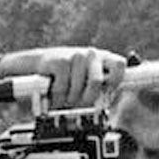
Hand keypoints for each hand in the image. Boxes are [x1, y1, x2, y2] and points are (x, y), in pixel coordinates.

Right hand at [0, 46, 127, 110]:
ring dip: (68, 99)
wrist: (39, 66)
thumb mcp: (85, 81)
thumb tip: (106, 103)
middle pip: (96, 81)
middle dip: (86, 98)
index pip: (119, 65)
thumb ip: (98, 88)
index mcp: (102, 58)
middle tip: (78, 104)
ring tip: (63, 99)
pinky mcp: (59, 61)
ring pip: (77, 87)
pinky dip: (57, 97)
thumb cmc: (65, 78)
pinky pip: (62, 87)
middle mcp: (91, 54)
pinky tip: (53, 96)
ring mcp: (75, 56)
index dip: (114, 81)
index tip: (106, 92)